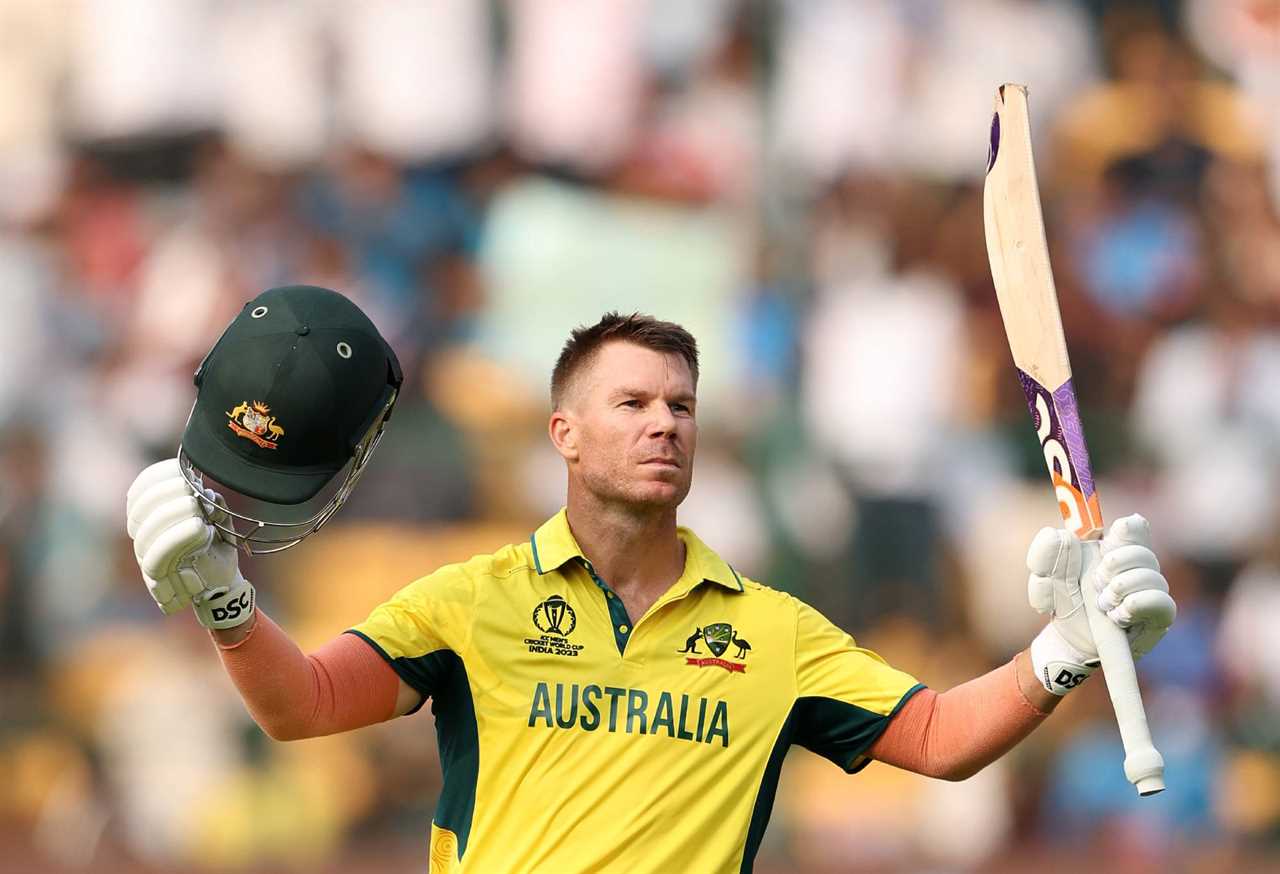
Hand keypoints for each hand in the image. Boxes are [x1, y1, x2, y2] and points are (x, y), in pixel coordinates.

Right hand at [125, 459, 255, 628]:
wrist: (223, 580)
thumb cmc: (215, 544)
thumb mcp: (217, 517)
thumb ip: (210, 501)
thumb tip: (203, 491)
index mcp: (152, 515)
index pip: (139, 492)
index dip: (155, 478)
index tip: (179, 471)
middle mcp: (143, 535)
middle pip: (140, 511)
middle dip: (165, 495)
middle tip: (192, 492)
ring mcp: (146, 557)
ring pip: (146, 534)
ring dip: (172, 516)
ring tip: (198, 511)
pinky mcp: (155, 579)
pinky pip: (156, 559)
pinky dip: (178, 538)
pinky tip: (200, 528)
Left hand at [1026, 514, 1175, 694]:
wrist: (1070, 644)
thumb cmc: (1063, 605)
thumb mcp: (1045, 579)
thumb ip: (1045, 554)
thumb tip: (1059, 534)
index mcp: (1113, 550)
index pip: (1133, 527)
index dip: (1125, 530)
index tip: (1106, 542)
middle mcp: (1137, 567)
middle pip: (1142, 551)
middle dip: (1114, 566)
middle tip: (1096, 582)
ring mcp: (1150, 589)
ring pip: (1152, 576)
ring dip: (1120, 590)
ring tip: (1103, 604)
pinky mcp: (1160, 614)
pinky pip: (1161, 600)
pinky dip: (1135, 605)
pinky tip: (1118, 616)